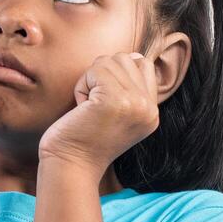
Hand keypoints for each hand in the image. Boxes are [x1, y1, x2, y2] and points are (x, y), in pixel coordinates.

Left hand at [38, 52, 160, 172]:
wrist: (70, 166)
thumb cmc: (83, 138)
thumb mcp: (118, 114)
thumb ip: (130, 89)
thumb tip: (134, 56)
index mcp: (152, 112)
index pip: (143, 64)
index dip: (116, 73)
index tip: (102, 101)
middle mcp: (149, 108)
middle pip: (125, 58)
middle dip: (101, 76)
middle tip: (92, 106)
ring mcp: (135, 104)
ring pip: (109, 61)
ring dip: (90, 80)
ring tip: (87, 107)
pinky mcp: (115, 101)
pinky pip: (95, 70)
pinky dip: (81, 86)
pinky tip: (81, 109)